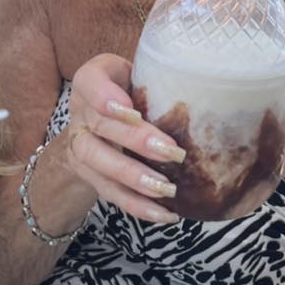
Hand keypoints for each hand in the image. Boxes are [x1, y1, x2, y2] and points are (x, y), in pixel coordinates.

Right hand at [65, 54, 184, 224]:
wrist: (101, 116)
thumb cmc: (131, 88)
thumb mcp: (139, 71)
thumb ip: (158, 75)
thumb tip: (205, 88)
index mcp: (90, 80)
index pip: (89, 82)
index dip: (106, 97)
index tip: (134, 110)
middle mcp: (79, 113)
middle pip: (100, 127)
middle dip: (135, 141)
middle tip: (172, 152)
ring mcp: (80, 147)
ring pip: (99, 164)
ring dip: (133, 178)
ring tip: (166, 188)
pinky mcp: (89, 175)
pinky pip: (110, 192)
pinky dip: (137, 205)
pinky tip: (164, 213)